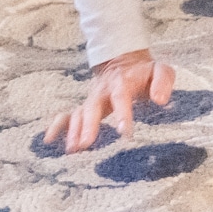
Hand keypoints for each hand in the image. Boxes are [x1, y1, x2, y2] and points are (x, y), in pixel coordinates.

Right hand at [43, 49, 173, 153]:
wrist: (124, 62)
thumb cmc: (145, 72)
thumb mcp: (160, 70)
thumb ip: (163, 82)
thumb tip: (160, 100)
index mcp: (121, 82)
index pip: (120, 97)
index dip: (121, 114)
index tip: (124, 132)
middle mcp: (102, 91)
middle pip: (92, 107)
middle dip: (88, 126)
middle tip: (85, 145)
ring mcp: (91, 99)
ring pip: (79, 113)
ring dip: (73, 130)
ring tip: (72, 149)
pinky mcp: (84, 106)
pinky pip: (67, 115)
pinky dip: (57, 126)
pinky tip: (49, 140)